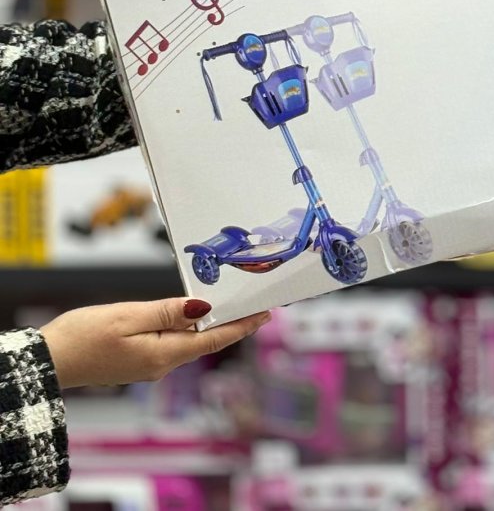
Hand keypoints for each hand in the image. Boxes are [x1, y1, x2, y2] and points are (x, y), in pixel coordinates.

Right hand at [40, 298, 268, 388]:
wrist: (47, 362)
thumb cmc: (82, 337)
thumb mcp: (128, 316)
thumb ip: (168, 312)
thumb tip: (205, 308)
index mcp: (164, 355)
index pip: (214, 339)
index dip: (242, 326)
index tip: (266, 314)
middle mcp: (162, 365)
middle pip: (206, 342)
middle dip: (233, 324)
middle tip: (257, 307)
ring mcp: (151, 366)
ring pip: (191, 342)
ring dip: (212, 326)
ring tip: (234, 307)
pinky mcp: (139, 361)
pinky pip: (174, 344)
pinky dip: (191, 330)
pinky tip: (196, 317)